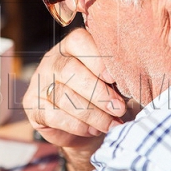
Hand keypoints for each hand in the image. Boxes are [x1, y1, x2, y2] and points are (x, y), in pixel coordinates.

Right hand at [22, 29, 127, 170]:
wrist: (87, 129)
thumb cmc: (105, 98)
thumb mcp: (115, 84)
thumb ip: (120, 77)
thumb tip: (137, 81)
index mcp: (73, 46)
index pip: (79, 41)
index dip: (96, 58)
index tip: (113, 77)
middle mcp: (53, 59)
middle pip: (69, 70)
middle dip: (98, 92)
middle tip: (119, 108)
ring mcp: (40, 81)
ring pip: (64, 96)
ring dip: (92, 114)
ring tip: (111, 124)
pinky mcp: (32, 105)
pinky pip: (54, 115)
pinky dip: (77, 125)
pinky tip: (93, 130)